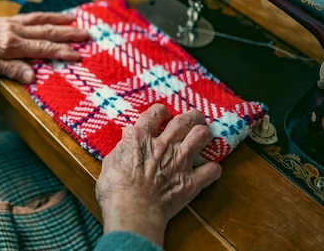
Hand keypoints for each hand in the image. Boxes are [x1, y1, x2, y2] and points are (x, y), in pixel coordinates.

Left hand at [0, 12, 89, 82]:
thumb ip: (13, 70)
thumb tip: (33, 78)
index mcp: (11, 45)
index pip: (42, 49)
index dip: (62, 52)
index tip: (78, 54)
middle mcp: (14, 31)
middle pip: (47, 32)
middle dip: (68, 34)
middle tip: (87, 35)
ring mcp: (12, 23)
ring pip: (41, 20)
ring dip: (59, 20)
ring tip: (75, 19)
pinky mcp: (8, 19)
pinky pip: (31, 16)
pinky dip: (45, 15)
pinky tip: (52, 16)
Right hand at [95, 104, 221, 246]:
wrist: (131, 210)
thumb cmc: (115, 188)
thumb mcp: (111, 160)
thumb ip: (123, 146)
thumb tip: (127, 137)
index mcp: (141, 137)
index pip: (155, 113)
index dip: (161, 111)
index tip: (163, 114)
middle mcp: (163, 144)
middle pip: (184, 120)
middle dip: (192, 116)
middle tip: (194, 117)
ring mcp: (179, 162)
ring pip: (201, 136)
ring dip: (204, 133)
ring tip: (204, 135)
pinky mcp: (191, 182)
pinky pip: (211, 170)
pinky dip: (212, 169)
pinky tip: (209, 169)